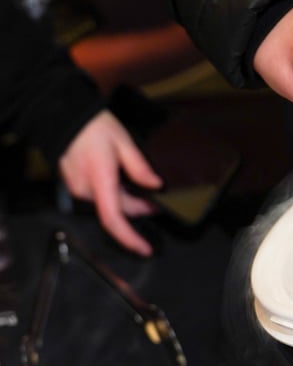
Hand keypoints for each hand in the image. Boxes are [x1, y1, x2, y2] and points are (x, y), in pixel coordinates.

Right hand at [59, 110, 161, 255]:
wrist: (63, 116)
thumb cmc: (93, 126)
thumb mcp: (124, 142)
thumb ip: (140, 167)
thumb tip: (156, 185)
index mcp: (100, 181)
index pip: (114, 219)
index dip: (130, 238)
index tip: (145, 249)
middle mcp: (85, 190)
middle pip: (116, 211)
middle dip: (138, 210)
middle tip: (157, 203)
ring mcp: (77, 188)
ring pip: (108, 204)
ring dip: (126, 201)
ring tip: (143, 191)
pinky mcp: (74, 184)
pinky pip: (98, 196)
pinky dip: (114, 194)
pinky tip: (123, 183)